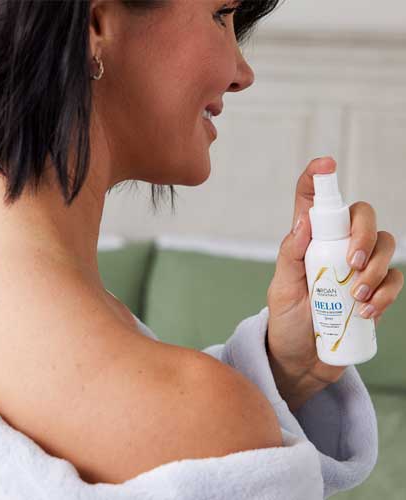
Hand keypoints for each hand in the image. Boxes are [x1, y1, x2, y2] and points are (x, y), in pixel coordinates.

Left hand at [266, 157, 403, 389]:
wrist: (300, 361)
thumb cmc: (286, 321)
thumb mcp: (281, 289)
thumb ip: (290, 255)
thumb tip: (303, 221)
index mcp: (307, 242)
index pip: (312, 203)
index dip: (318, 179)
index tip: (324, 165)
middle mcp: (335, 249)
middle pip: (363, 216)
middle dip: (365, 233)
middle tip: (353, 261)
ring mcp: (358, 270)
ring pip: (386, 246)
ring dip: (378, 268)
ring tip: (356, 295)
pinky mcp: (373, 292)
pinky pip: (394, 280)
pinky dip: (385, 293)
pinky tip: (366, 311)